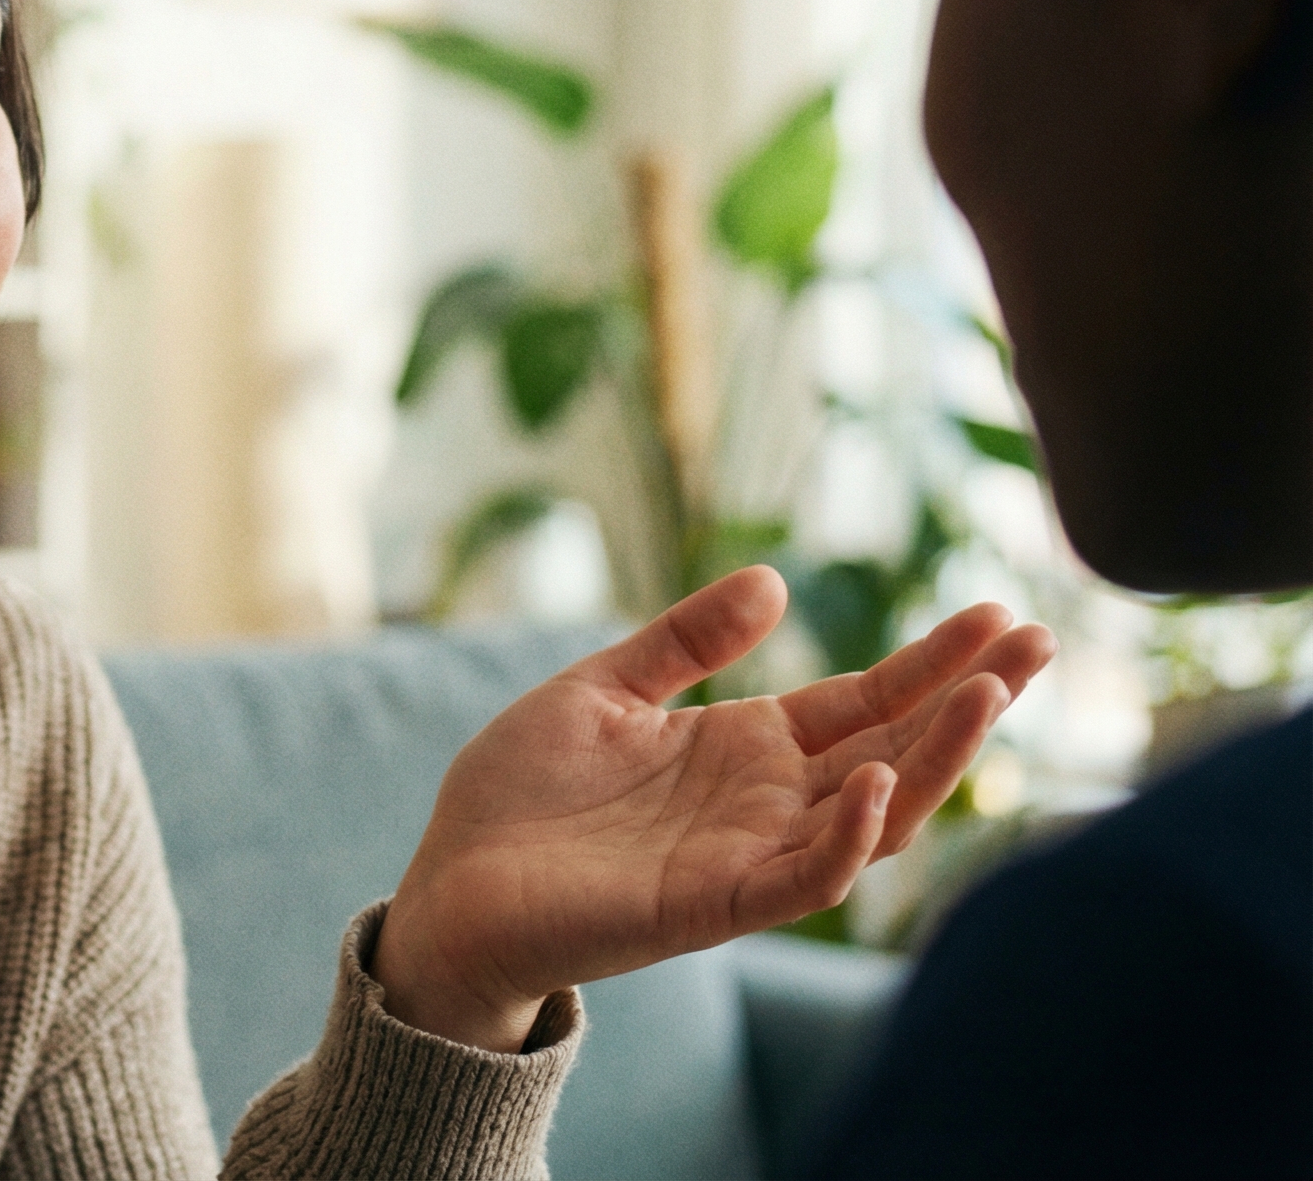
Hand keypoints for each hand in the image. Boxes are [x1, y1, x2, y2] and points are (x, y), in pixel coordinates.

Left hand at [370, 566, 1055, 1050]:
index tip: (998, 613)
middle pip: (895, 750)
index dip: (931, 661)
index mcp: (746, 747)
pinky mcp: (710, 905)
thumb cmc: (521, 793)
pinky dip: (845, 839)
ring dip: (934, 761)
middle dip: (967, 699)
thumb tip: (775, 583)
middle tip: (1037, 640)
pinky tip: (877, 785)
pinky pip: (801, 879)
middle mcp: (765, 803)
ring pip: (873, 815)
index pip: (866, 702)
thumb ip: (684, 640)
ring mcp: (746, 856)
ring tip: (987, 695)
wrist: (451, 882)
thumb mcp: (602, 688)